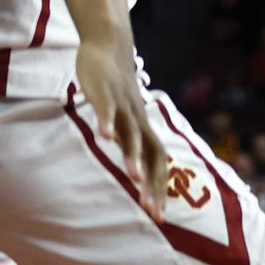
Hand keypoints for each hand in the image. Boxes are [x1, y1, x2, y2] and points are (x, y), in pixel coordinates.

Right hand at [75, 40, 167, 221]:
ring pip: (132, 135)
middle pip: (151, 156)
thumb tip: (136, 166)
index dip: (159, 190)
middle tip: (151, 210)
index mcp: (144, 130)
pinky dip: (106, 122)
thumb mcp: (127, 119)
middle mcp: (139, 122)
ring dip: (133, 157)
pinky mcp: (105, 93)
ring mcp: (123, 107)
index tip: (157, 216)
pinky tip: (104, 137)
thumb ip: (130, 141)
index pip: (159, 165)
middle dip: (152, 184)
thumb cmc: (117, 90)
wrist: (110, 48)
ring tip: (133, 178)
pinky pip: (107, 110)